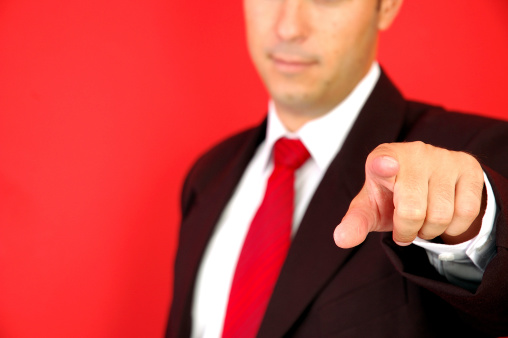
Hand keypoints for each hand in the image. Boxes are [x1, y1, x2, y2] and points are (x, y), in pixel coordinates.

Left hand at [333, 141, 486, 248]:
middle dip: (407, 230)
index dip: (384, 165)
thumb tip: (340, 239)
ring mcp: (442, 157)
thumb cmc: (391, 197)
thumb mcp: (370, 209)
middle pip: (413, 210)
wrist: (426, 185)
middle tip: (405, 227)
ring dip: (431, 230)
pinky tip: (445, 216)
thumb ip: (355, 223)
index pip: (382, 160)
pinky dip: (455, 227)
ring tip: (423, 221)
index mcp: (382, 157)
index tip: (385, 167)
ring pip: (442, 214)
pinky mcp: (467, 165)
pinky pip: (467, 211)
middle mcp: (413, 152)